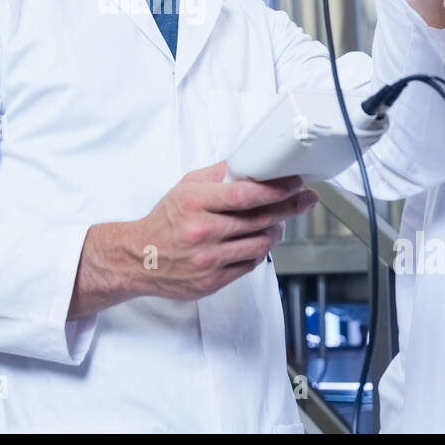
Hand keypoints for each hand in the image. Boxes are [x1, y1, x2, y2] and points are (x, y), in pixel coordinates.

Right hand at [132, 161, 316, 300]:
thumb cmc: (164, 222)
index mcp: (195, 203)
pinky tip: (257, 241)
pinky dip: (259, 251)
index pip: (246, 194)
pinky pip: (250, 264)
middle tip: (305, 199)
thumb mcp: (184, 188)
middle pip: (260, 219)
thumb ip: (217, 175)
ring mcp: (209, 259)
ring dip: (276, 231)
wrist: (139, 259)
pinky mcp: (213, 280)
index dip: (277, 189)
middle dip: (289, 207)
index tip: (294, 184)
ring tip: (278, 222)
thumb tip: (248, 164)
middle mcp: (203, 232)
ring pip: (261, 243)